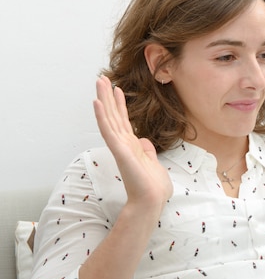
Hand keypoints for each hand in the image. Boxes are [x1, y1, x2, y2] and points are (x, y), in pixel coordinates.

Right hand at [93, 76, 172, 208]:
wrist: (152, 200)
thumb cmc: (152, 187)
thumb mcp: (153, 163)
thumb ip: (147, 151)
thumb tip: (144, 141)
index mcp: (131, 146)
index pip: (123, 121)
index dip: (120, 105)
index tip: (118, 89)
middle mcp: (123, 144)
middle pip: (113, 115)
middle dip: (107, 96)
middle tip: (102, 78)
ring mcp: (119, 147)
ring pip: (108, 118)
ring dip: (103, 99)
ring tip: (99, 82)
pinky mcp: (119, 151)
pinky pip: (108, 130)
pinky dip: (101, 116)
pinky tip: (97, 103)